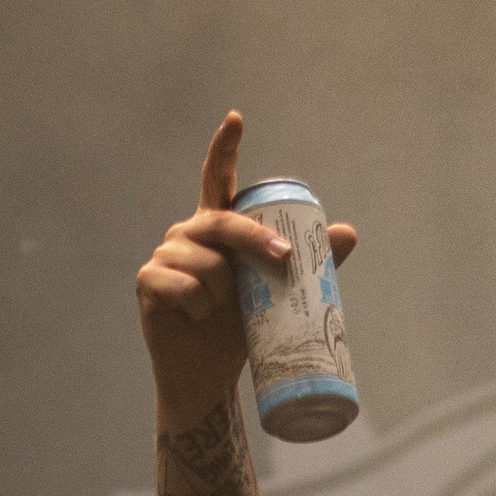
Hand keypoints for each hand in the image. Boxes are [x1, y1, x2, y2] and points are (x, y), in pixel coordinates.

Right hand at [135, 112, 359, 409]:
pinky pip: (184, 286)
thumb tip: (348, 232)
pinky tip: (195, 319)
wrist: (209, 377)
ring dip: (224, 294)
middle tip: (281, 261)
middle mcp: (187, 234)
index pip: (218, 180)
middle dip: (255, 240)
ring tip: (219, 313)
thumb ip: (308, 263)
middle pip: (222, 222)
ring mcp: (164, 255)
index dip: (225, 149)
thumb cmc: (241, 331)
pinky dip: (199, 307)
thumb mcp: (278, 294)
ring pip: (206, 262)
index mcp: (217, 230)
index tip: (237, 119)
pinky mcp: (148, 282)